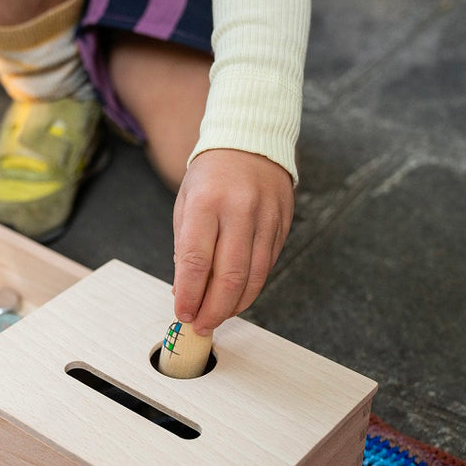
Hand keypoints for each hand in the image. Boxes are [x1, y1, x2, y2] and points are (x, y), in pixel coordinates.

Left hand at [172, 149, 294, 334]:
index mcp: (206, 202)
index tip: (182, 314)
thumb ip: (185, 247)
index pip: (195, 260)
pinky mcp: (283, 225)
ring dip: (235, 305)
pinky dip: (251, 288)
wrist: (250, 141)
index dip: (189, 294)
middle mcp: (239, 210)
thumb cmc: (211, 175)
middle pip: (229, 276)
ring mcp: (266, 217)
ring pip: (253, 276)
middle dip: (213, 309)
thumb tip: (185, 291)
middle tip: (201, 325)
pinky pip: (267, 266)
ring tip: (218, 317)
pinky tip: (237, 297)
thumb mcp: (186, 203)